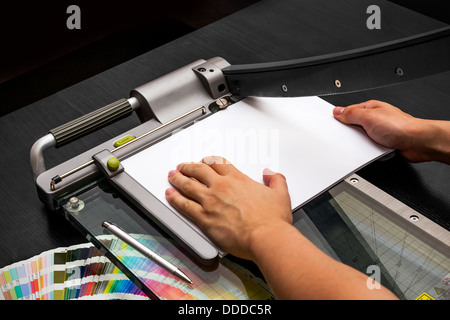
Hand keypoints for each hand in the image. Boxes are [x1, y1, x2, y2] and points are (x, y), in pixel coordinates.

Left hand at [165, 156, 291, 259]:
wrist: (266, 237)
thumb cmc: (272, 220)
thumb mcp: (280, 194)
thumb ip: (276, 180)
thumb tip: (271, 173)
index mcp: (238, 179)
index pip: (218, 164)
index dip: (208, 161)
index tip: (204, 161)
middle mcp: (222, 187)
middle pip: (199, 171)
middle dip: (189, 167)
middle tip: (183, 166)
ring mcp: (211, 202)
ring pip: (188, 185)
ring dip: (178, 179)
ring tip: (172, 176)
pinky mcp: (204, 218)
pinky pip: (184, 205)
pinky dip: (175, 199)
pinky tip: (170, 195)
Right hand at [333, 100, 449, 162]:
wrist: (418, 142)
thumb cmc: (401, 126)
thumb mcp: (368, 117)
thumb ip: (351, 114)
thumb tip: (338, 111)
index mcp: (370, 108)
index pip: (349, 111)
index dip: (340, 117)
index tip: (332, 123)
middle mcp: (375, 118)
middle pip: (354, 125)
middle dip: (350, 132)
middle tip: (349, 136)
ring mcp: (380, 131)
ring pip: (361, 137)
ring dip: (361, 142)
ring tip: (365, 142)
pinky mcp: (383, 143)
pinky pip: (369, 146)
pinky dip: (368, 149)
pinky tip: (371, 149)